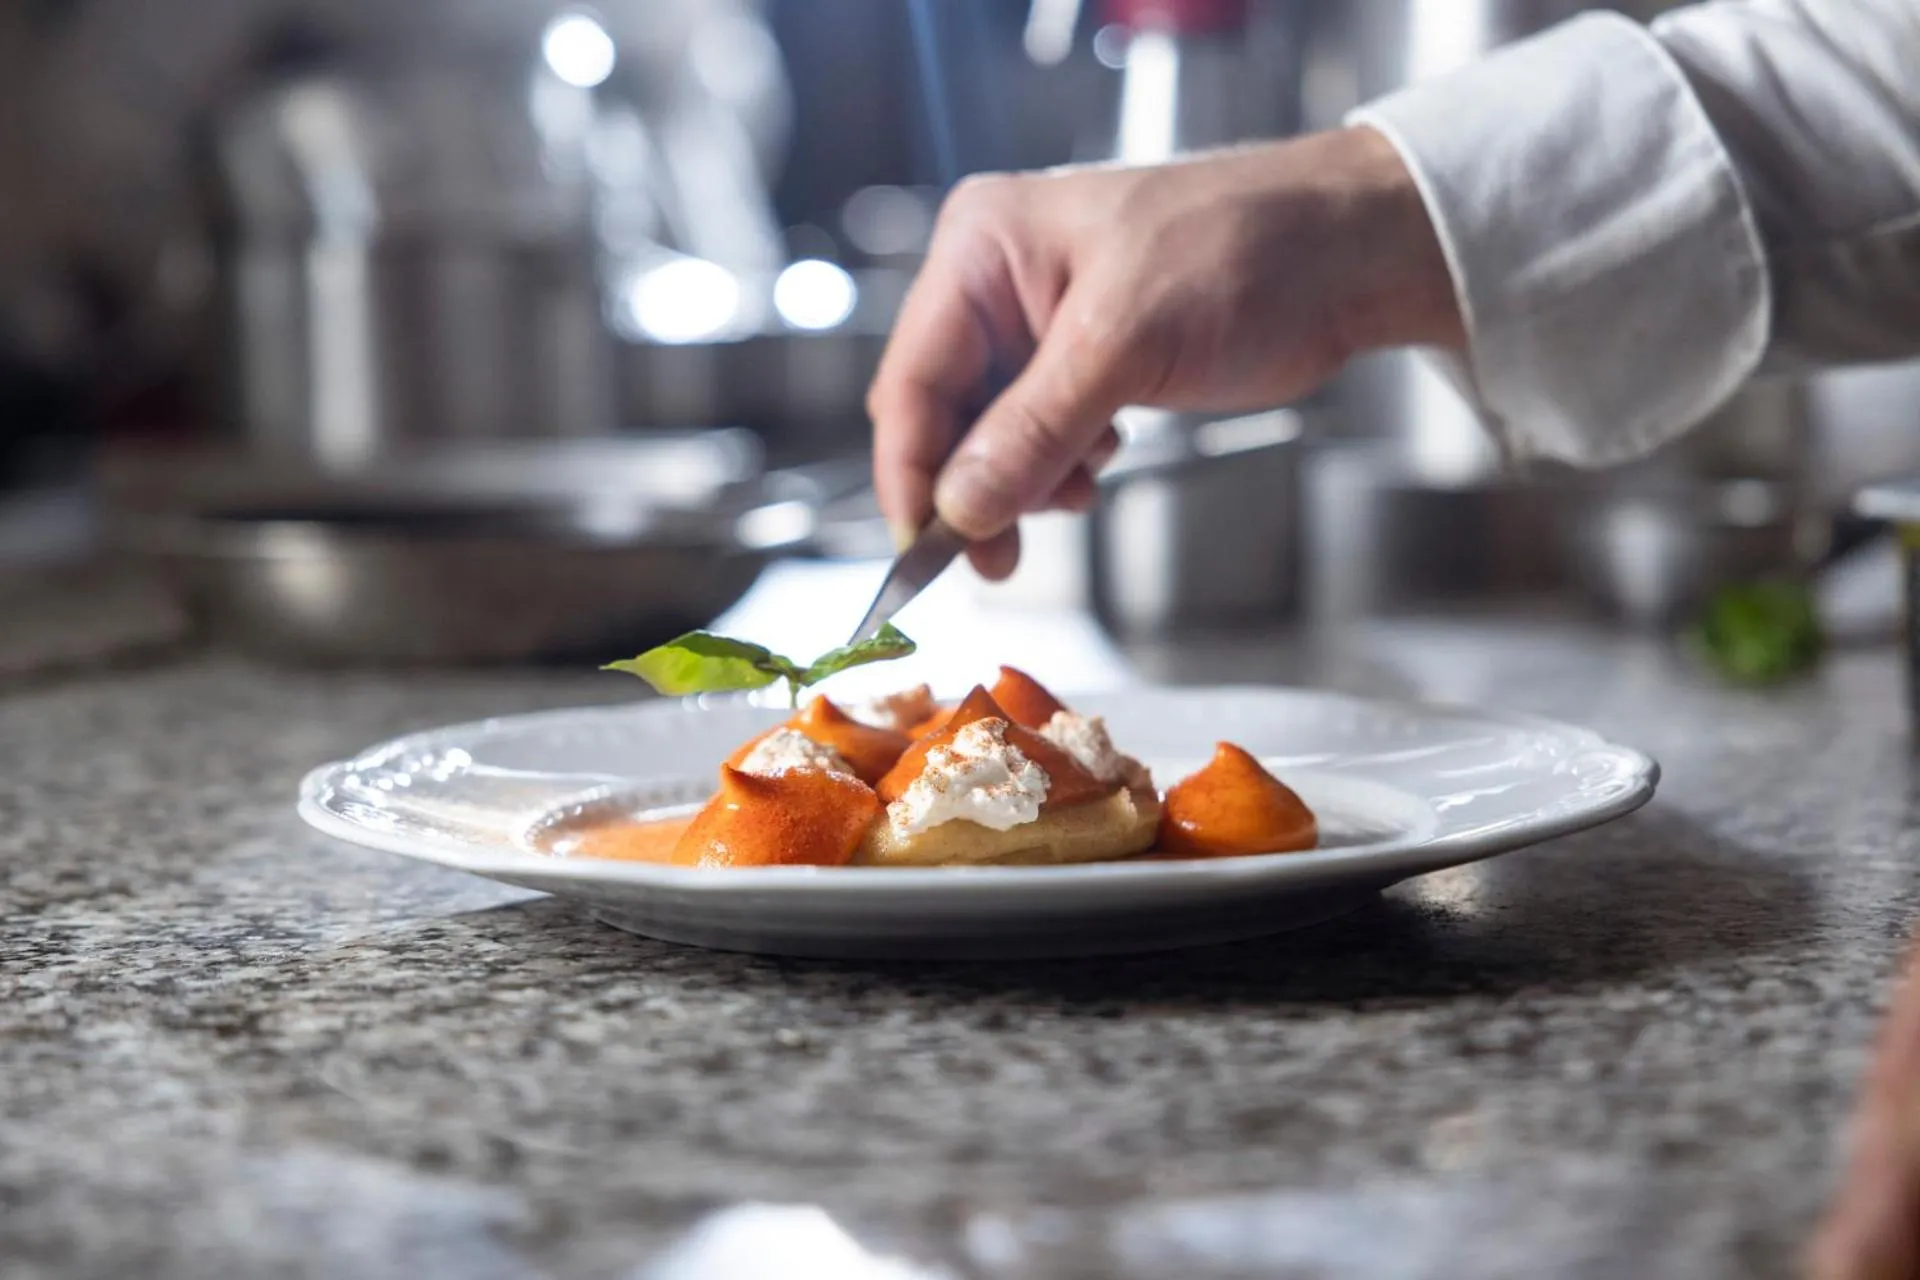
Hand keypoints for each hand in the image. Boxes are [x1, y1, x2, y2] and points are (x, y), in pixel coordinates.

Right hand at [866, 125, 1463, 576]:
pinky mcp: (1083, 354)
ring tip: (1070, 497)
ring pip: (989, 431)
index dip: (912, 474)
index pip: (912, 380)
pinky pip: (1037, 429)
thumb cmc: (1246, 253)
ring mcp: (1040, 319)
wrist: (1346, 252)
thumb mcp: (1125, 345)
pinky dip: (1054, 465)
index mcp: (982, 248)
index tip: (925, 554)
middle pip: (942, 411)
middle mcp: (997, 279)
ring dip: (1018, 482)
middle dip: (970, 486)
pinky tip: (1094, 468)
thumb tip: (960, 509)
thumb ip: (1032, 431)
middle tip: (996, 558)